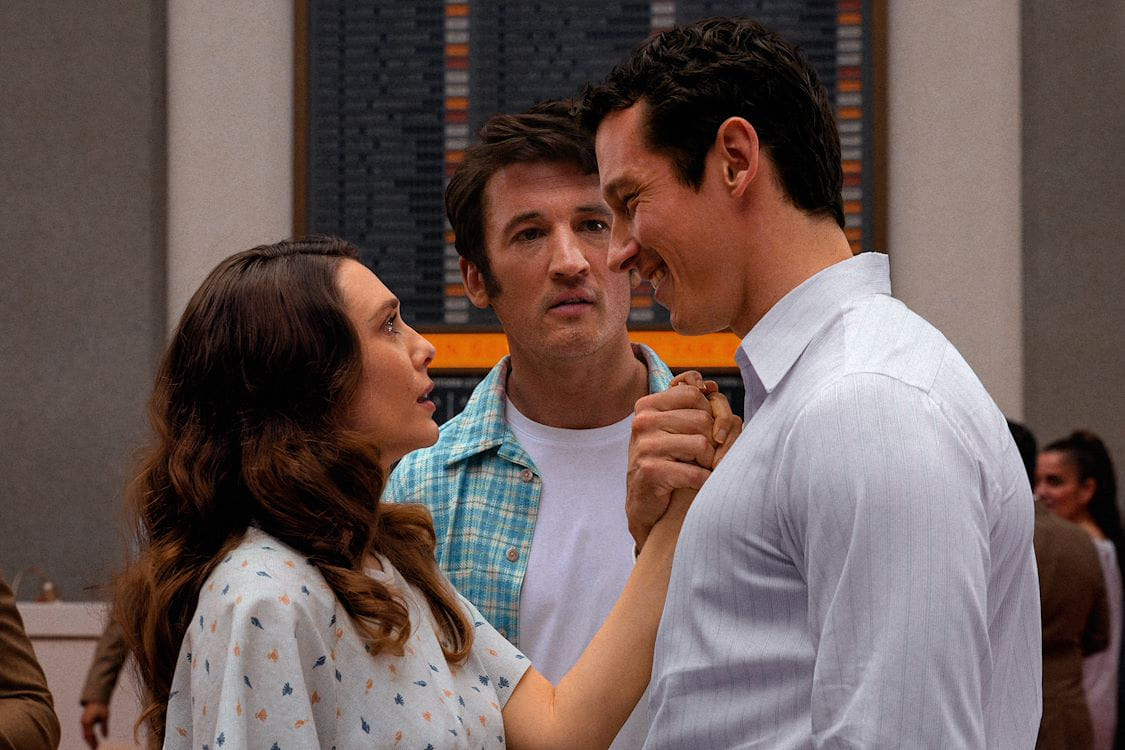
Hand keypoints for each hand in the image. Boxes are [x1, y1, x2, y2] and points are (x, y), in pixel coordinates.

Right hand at [80, 702, 109, 748]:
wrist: (96, 699)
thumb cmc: (101, 707)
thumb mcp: (105, 716)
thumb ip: (104, 727)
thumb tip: (105, 737)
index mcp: (87, 722)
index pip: (89, 735)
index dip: (92, 743)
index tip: (96, 748)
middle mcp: (83, 723)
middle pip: (86, 736)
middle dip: (90, 743)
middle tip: (96, 749)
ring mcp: (83, 723)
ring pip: (85, 734)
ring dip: (89, 741)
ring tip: (95, 746)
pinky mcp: (84, 722)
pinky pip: (86, 731)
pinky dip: (89, 736)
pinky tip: (94, 740)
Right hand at [627, 371, 741, 550]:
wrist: (645, 504)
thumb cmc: (666, 462)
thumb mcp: (674, 428)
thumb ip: (691, 405)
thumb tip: (712, 386)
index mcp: (648, 405)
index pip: (694, 394)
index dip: (713, 411)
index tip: (715, 431)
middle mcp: (643, 421)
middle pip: (702, 418)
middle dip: (715, 440)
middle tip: (711, 456)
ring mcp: (644, 445)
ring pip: (701, 443)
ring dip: (710, 461)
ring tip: (704, 468)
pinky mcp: (649, 470)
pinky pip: (694, 472)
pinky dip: (705, 480)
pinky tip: (701, 484)